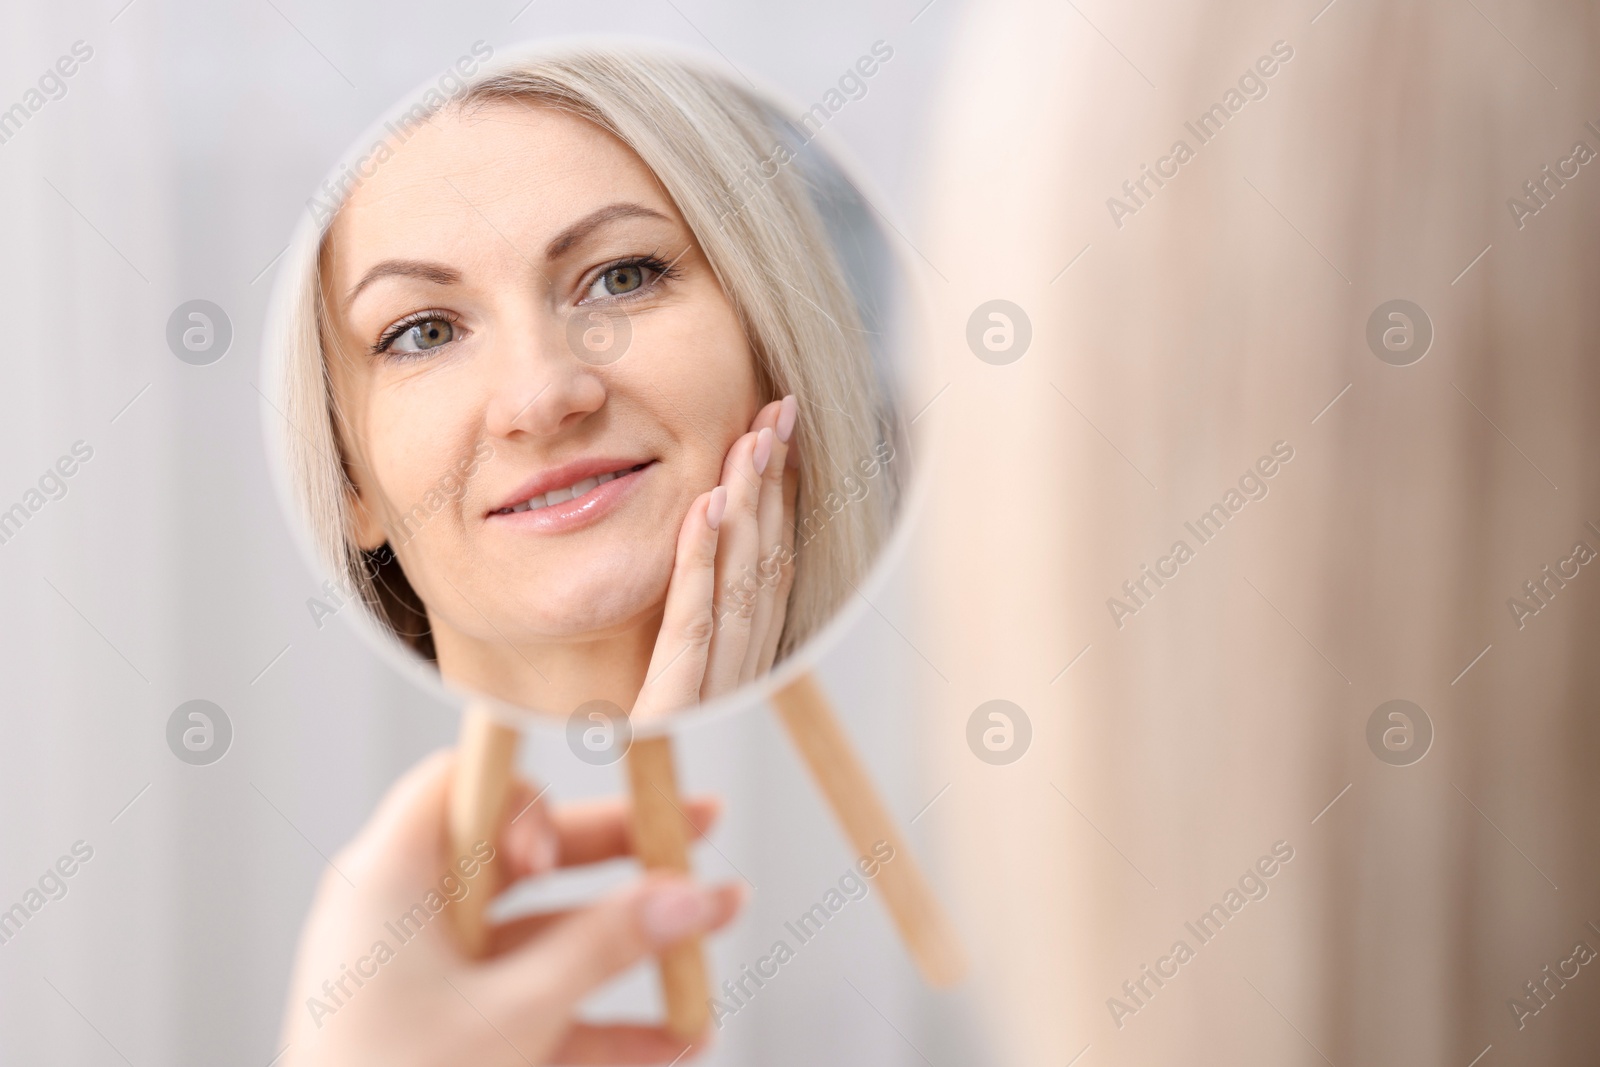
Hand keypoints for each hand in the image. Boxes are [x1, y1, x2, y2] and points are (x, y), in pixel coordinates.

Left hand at [279, 750, 742, 1065]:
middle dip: (622, 858)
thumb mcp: (513, 1015)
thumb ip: (605, 949)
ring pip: (545, 938)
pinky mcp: (452, 1036)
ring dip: (628, 950)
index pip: (463, 785)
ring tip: (712, 947)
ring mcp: (430, 981)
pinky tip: (676, 1039)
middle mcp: (407, 918)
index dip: (529, 796)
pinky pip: (538, 1006)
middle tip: (701, 833)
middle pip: (527, 856)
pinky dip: (601, 1020)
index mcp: (390, 882)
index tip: (569, 845)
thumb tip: (691, 894)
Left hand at [633, 394, 798, 722]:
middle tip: (777, 409)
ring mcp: (715, 685)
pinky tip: (705, 508)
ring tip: (750, 441)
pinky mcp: (676, 703)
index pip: (770, 556)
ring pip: (740, 581)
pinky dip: (700, 561)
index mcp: (744, 654)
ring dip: (748, 505)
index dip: (778, 490)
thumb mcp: (669, 661)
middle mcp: (742, 666)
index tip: (778, 427)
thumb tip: (702, 521)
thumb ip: (694, 605)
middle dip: (772, 480)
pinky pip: (692, 621)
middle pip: (765, 559)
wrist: (600, 813)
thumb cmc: (629, 735)